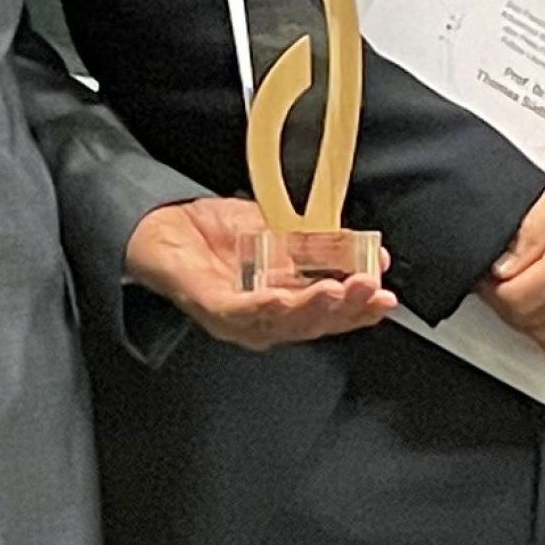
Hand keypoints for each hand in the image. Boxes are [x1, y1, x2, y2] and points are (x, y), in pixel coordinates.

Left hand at [124, 197, 394, 350]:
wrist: (160, 221)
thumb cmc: (214, 232)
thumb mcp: (277, 230)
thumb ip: (318, 242)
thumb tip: (366, 247)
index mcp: (284, 303)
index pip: (328, 314)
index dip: (358, 307)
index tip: (385, 295)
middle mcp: (263, 320)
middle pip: (312, 323)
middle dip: (345, 307)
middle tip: (370, 290)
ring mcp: (237, 318)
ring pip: (283, 322)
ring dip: (312, 307)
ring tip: (337, 290)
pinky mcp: (211, 308)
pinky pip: (240, 312)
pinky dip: (263, 307)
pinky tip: (281, 296)